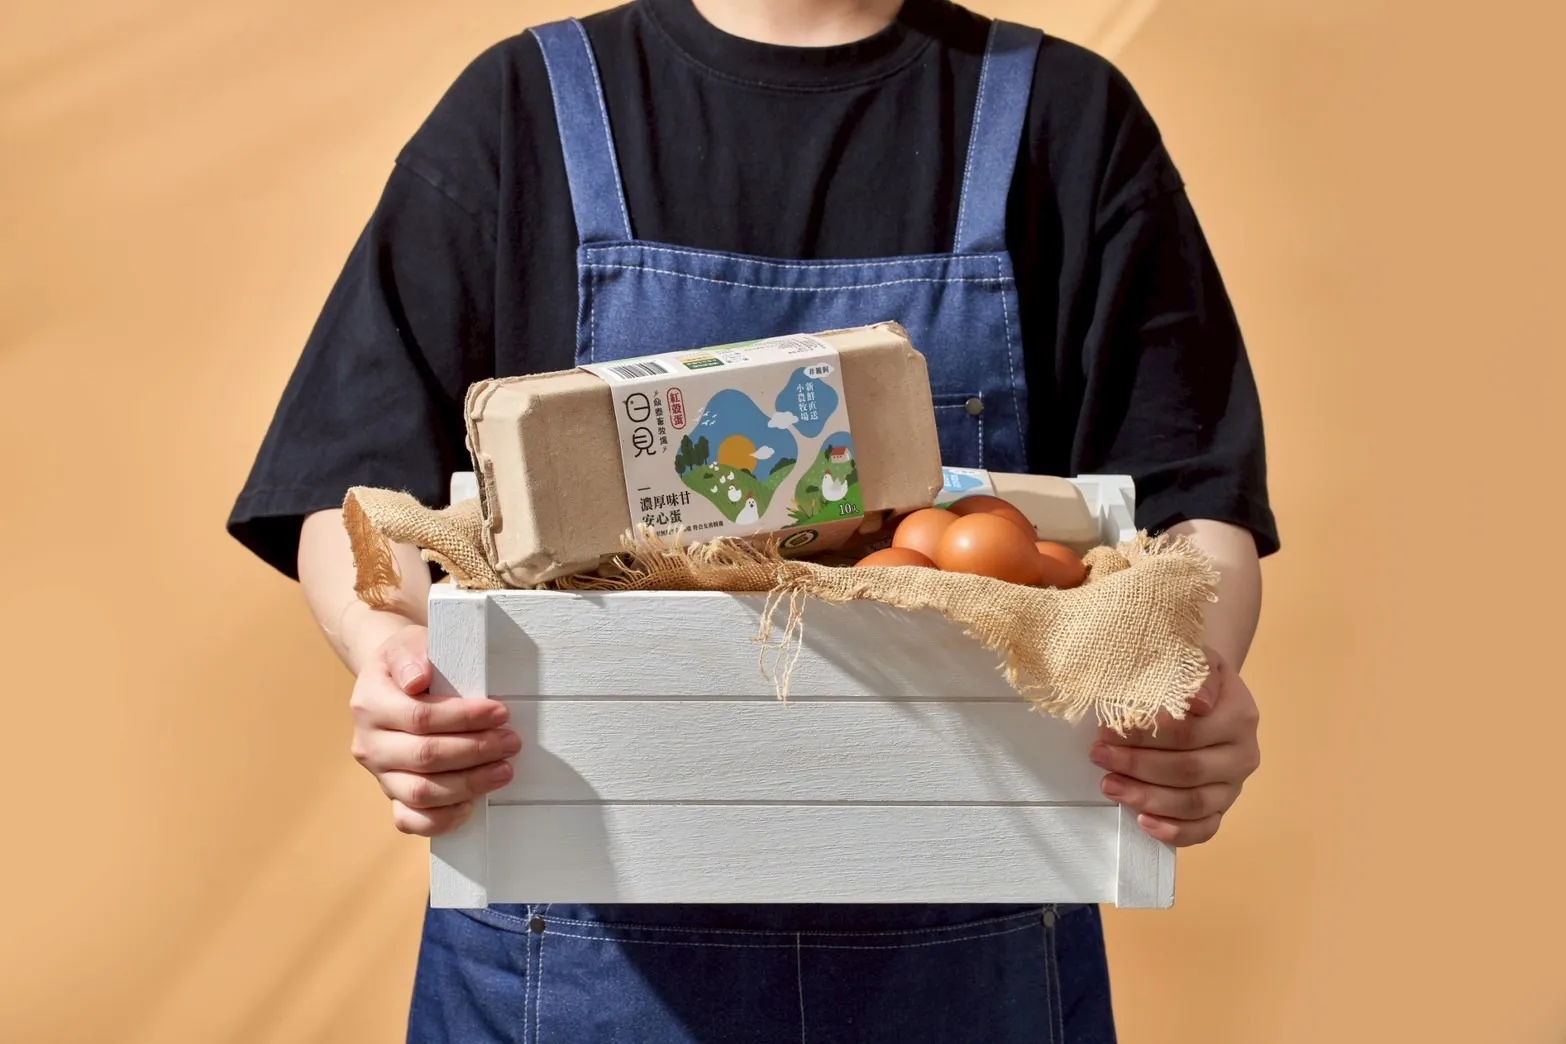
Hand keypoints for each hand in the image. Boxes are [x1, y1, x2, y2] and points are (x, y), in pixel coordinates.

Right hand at [348, 624, 519, 835]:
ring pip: (420, 793)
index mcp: (370, 704)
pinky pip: (410, 821)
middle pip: (424, 757)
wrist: (391, 682)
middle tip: (511, 742)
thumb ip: (412, 656)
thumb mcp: (408, 644)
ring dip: (468, 784)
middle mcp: (369, 744)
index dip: (464, 718)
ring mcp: (379, 774)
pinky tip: (472, 804)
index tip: (500, 712)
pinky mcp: (392, 795)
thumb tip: (418, 679)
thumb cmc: (410, 663)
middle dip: (475, 751)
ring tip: (503, 770)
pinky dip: (443, 819)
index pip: (420, 717)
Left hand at [1089, 648, 1259, 846]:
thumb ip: (1194, 674)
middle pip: (1188, 770)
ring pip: (1193, 803)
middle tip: (1098, 756)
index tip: (1106, 730)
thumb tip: (1196, 702)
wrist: (1209, 693)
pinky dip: (1174, 832)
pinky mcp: (1223, 808)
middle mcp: (1242, 755)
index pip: (1188, 733)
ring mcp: (1234, 786)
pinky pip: (1204, 829)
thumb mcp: (1194, 660)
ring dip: (1147, 797)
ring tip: (1109, 785)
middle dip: (1136, 766)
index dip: (1144, 735)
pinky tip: (1143, 821)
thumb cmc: (1190, 676)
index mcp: (1239, 716)